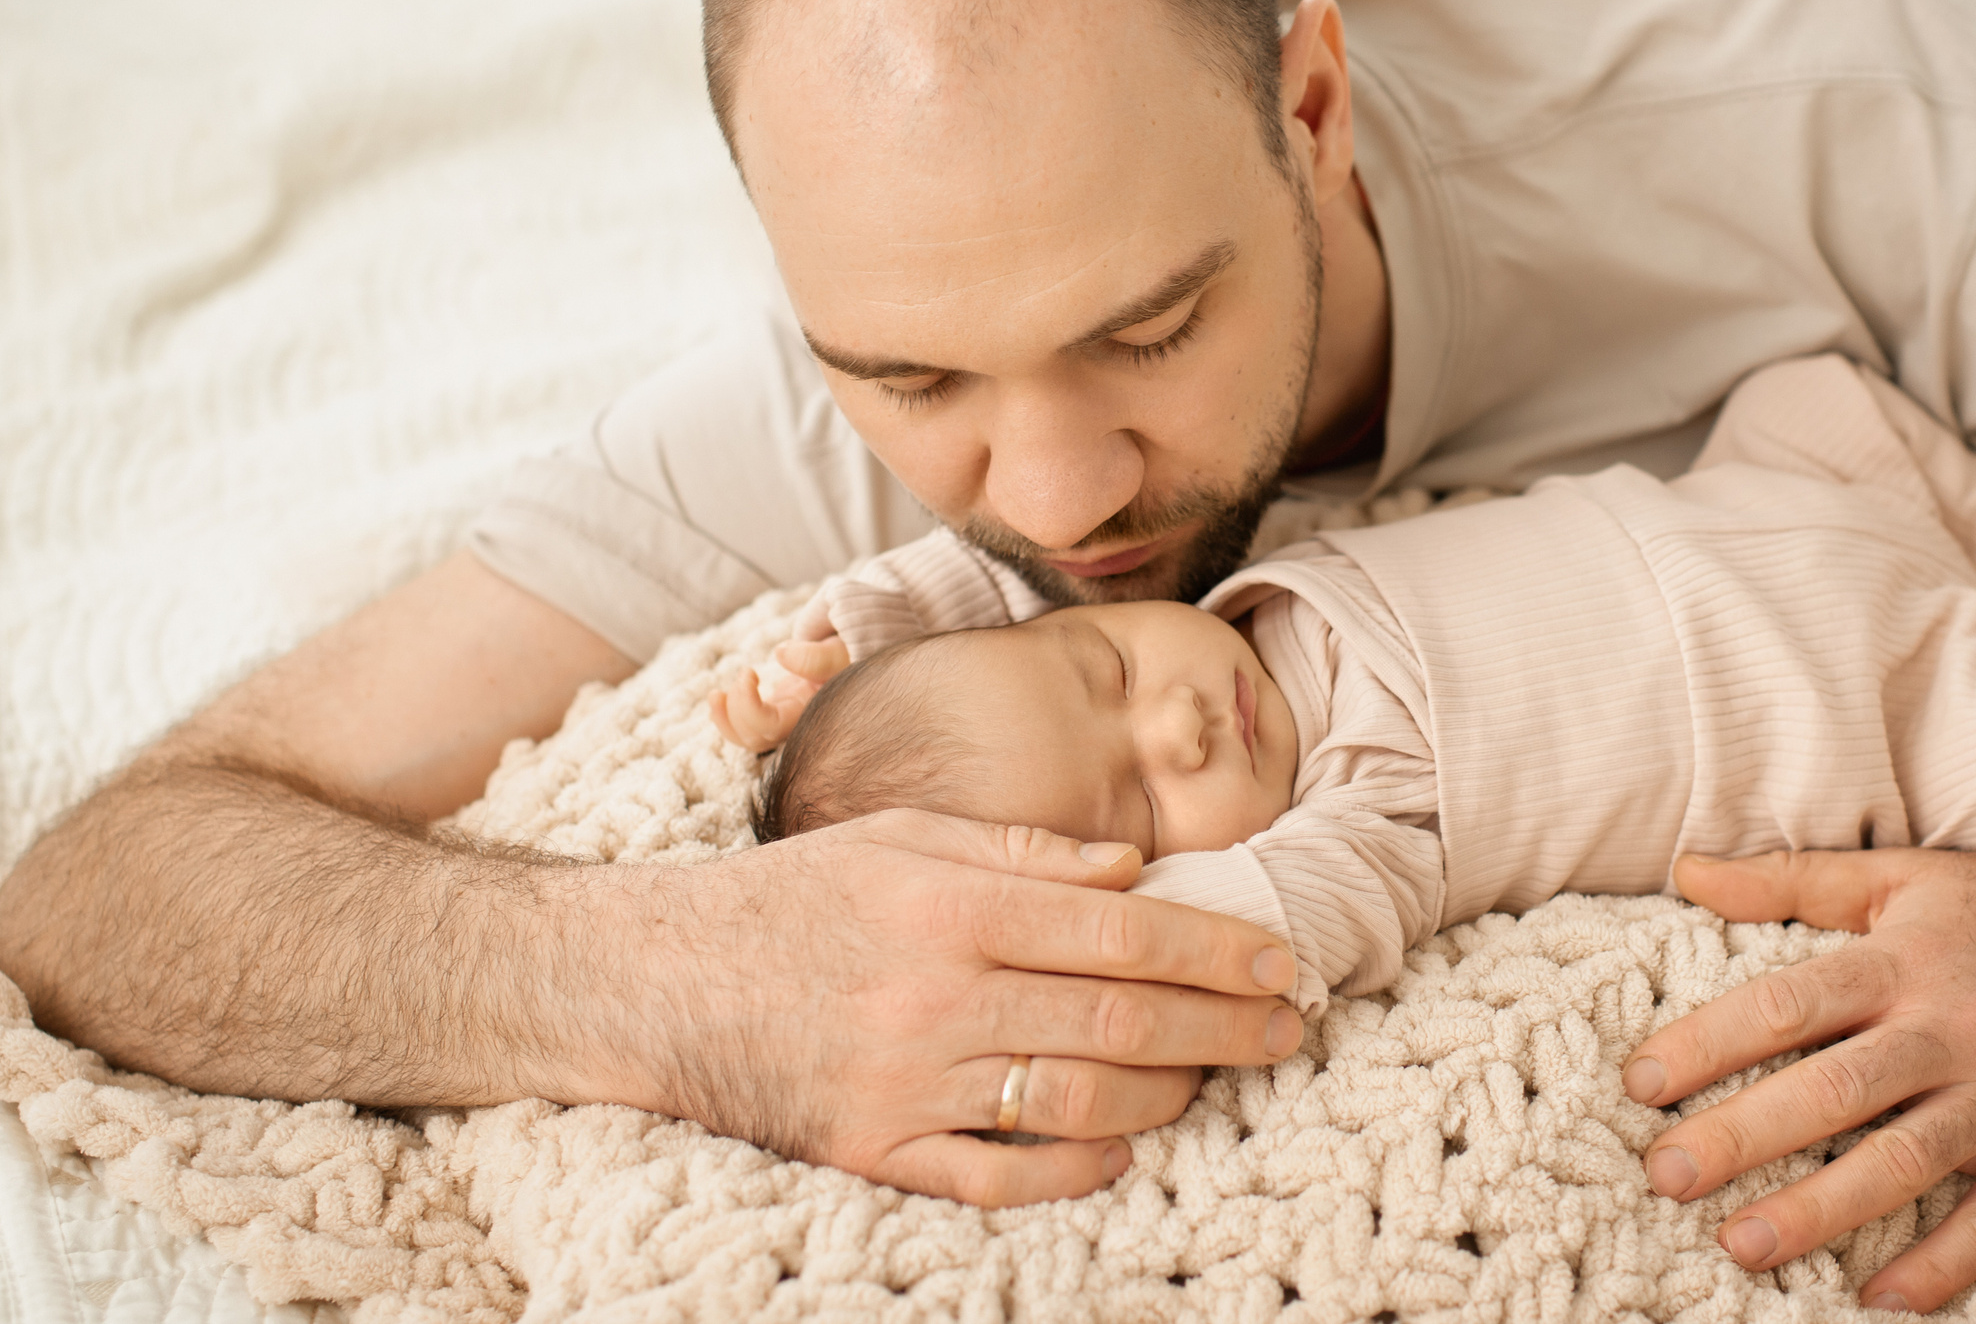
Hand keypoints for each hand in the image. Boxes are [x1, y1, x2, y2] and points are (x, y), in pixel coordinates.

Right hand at [604, 807, 1302, 1206]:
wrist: (653, 979)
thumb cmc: (793, 895)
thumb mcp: (899, 835)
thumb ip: (1020, 849)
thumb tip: (1131, 867)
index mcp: (949, 906)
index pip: (1119, 929)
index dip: (1213, 948)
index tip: (1278, 958)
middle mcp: (935, 996)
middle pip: (1117, 1020)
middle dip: (1222, 1025)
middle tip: (1286, 1025)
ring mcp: (904, 1084)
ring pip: (1075, 1102)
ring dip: (1167, 1095)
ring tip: (1215, 1075)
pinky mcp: (871, 1152)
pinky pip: (997, 1176)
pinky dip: (1074, 1167)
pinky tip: (1124, 1145)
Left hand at [709, 636, 848, 749]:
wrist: (853, 660)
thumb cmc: (849, 657)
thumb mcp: (839, 653)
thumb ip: (816, 656)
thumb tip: (780, 653)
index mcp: (808, 714)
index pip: (769, 727)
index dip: (748, 707)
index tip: (749, 672)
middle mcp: (793, 724)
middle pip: (754, 737)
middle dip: (736, 710)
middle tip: (745, 673)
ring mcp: (783, 721)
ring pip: (746, 738)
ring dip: (724, 720)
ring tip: (716, 695)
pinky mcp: (774, 712)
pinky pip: (745, 727)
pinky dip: (726, 716)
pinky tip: (719, 699)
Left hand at [1622, 845, 1975, 1313]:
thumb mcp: (1901, 874)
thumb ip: (1790, 879)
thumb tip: (1684, 870)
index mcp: (1906, 958)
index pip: (1787, 1006)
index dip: (1707, 1045)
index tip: (1640, 1083)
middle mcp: (1955, 1027)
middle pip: (1835, 1091)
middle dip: (1742, 1138)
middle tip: (1665, 1176)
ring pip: (1905, 1163)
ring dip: (1821, 1211)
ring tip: (1741, 1246)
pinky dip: (1940, 1266)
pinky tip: (1877, 1300)